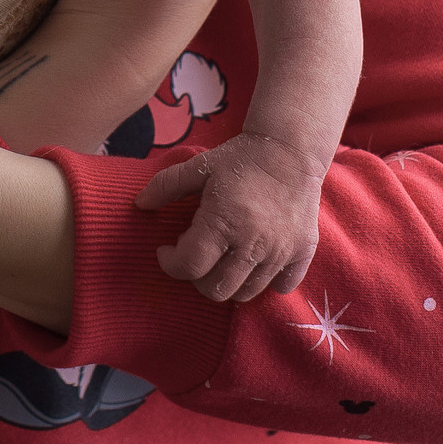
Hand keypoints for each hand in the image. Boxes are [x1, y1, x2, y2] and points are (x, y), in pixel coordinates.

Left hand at [135, 129, 326, 303]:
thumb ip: (165, 186)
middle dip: (197, 278)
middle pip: (217, 290)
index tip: (166, 250)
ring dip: (227, 281)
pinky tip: (253, 260)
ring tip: (221, 256)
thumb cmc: (241, 158)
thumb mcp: (198, 166)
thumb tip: (139, 204)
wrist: (291, 150)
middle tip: (195, 255)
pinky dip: (264, 282)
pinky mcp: (303, 252)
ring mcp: (281, 252)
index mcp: (223, 222)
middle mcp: (253, 244)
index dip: (170, 263)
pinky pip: (281, 286)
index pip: (190, 265)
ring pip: (246, 293)